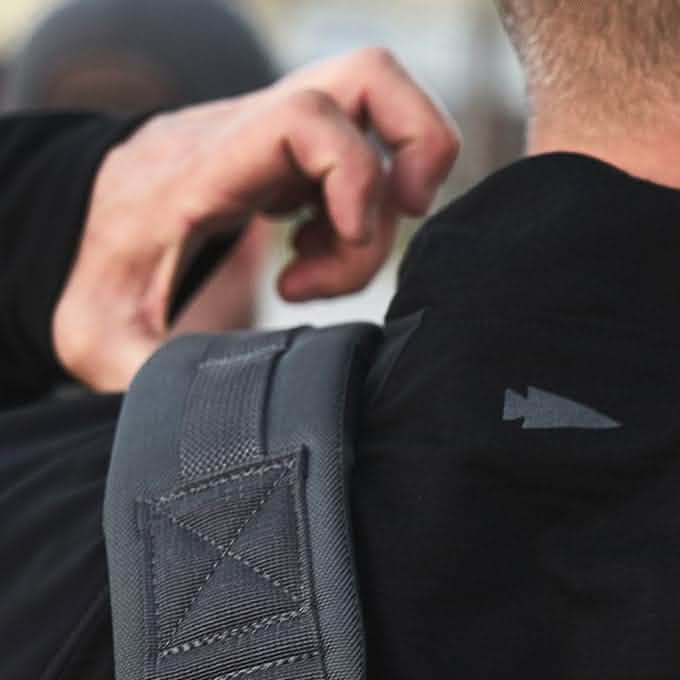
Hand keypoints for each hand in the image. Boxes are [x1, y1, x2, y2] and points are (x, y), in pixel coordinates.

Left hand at [53, 47, 459, 391]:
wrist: (79, 228)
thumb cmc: (95, 280)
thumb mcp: (100, 337)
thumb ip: (145, 372)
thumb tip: (201, 419)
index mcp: (209, 164)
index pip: (306, 118)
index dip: (355, 174)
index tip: (342, 239)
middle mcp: (252, 133)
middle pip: (373, 77)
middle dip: (418, 150)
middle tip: (404, 220)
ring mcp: (280, 139)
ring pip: (383, 115)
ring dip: (389, 198)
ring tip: (330, 266)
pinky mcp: (295, 158)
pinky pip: (367, 158)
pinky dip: (364, 214)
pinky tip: (311, 261)